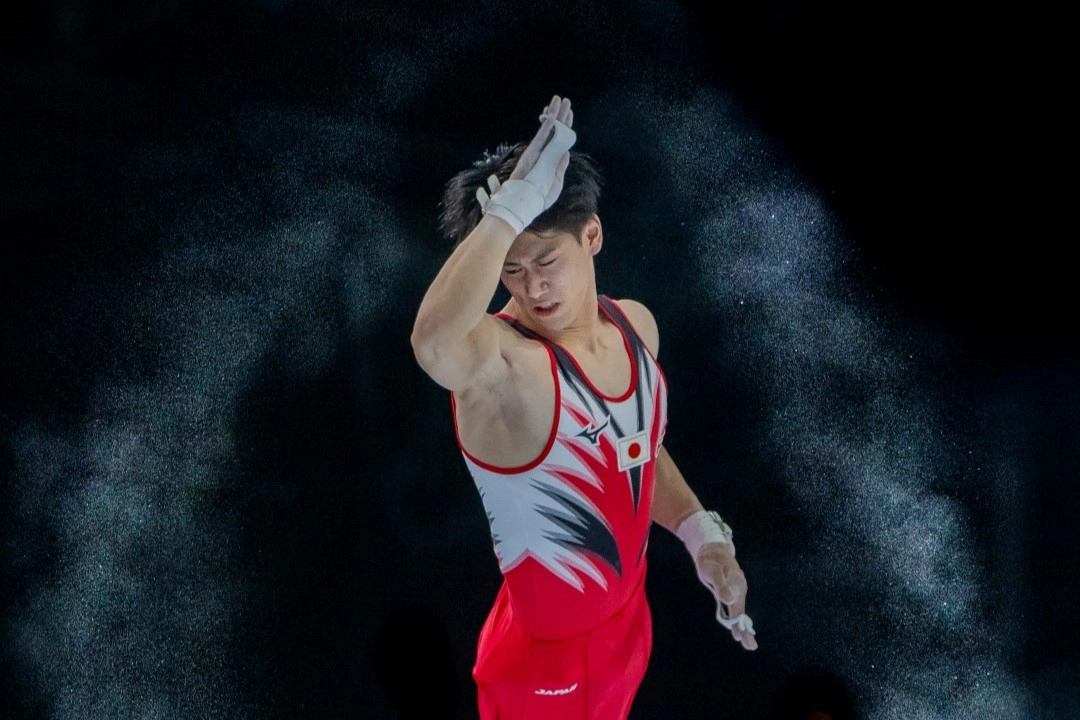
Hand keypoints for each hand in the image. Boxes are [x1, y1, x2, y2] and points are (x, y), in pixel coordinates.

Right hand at [476, 95, 576, 233]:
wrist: (522, 206)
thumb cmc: (537, 197)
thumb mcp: (556, 182)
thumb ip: (560, 166)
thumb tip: (567, 152)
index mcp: (550, 159)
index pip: (560, 139)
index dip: (565, 126)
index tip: (569, 114)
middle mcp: (543, 152)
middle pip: (554, 130)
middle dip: (561, 115)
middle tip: (565, 100)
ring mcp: (537, 152)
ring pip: (548, 130)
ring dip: (554, 114)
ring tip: (559, 100)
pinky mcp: (531, 155)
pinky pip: (541, 139)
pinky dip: (547, 128)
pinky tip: (552, 117)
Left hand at [694, 543, 757, 650]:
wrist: (712, 548)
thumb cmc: (711, 560)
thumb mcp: (713, 571)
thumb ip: (721, 585)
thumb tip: (730, 601)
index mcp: (737, 587)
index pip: (738, 610)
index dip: (739, 625)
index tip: (741, 638)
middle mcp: (739, 589)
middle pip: (742, 614)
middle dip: (746, 631)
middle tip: (751, 647)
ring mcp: (736, 590)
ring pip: (739, 611)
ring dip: (743, 627)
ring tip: (746, 641)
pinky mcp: (731, 589)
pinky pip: (736, 607)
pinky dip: (738, 618)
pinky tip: (738, 625)